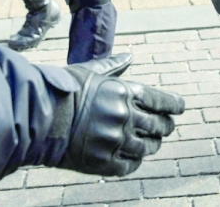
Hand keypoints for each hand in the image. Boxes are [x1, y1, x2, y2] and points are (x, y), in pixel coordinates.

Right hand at [59, 57, 184, 176]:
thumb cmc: (64, 90)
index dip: (174, 105)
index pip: (161, 101)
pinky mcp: (104, 162)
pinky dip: (134, 161)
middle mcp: (124, 117)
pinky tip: (133, 157)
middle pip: (159, 125)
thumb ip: (113, 66)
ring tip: (152, 142)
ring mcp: (115, 141)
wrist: (39, 118)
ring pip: (147, 147)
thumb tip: (130, 55)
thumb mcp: (90, 72)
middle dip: (166, 126)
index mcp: (124, 93)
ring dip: (153, 144)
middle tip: (166, 126)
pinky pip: (130, 165)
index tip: (180, 108)